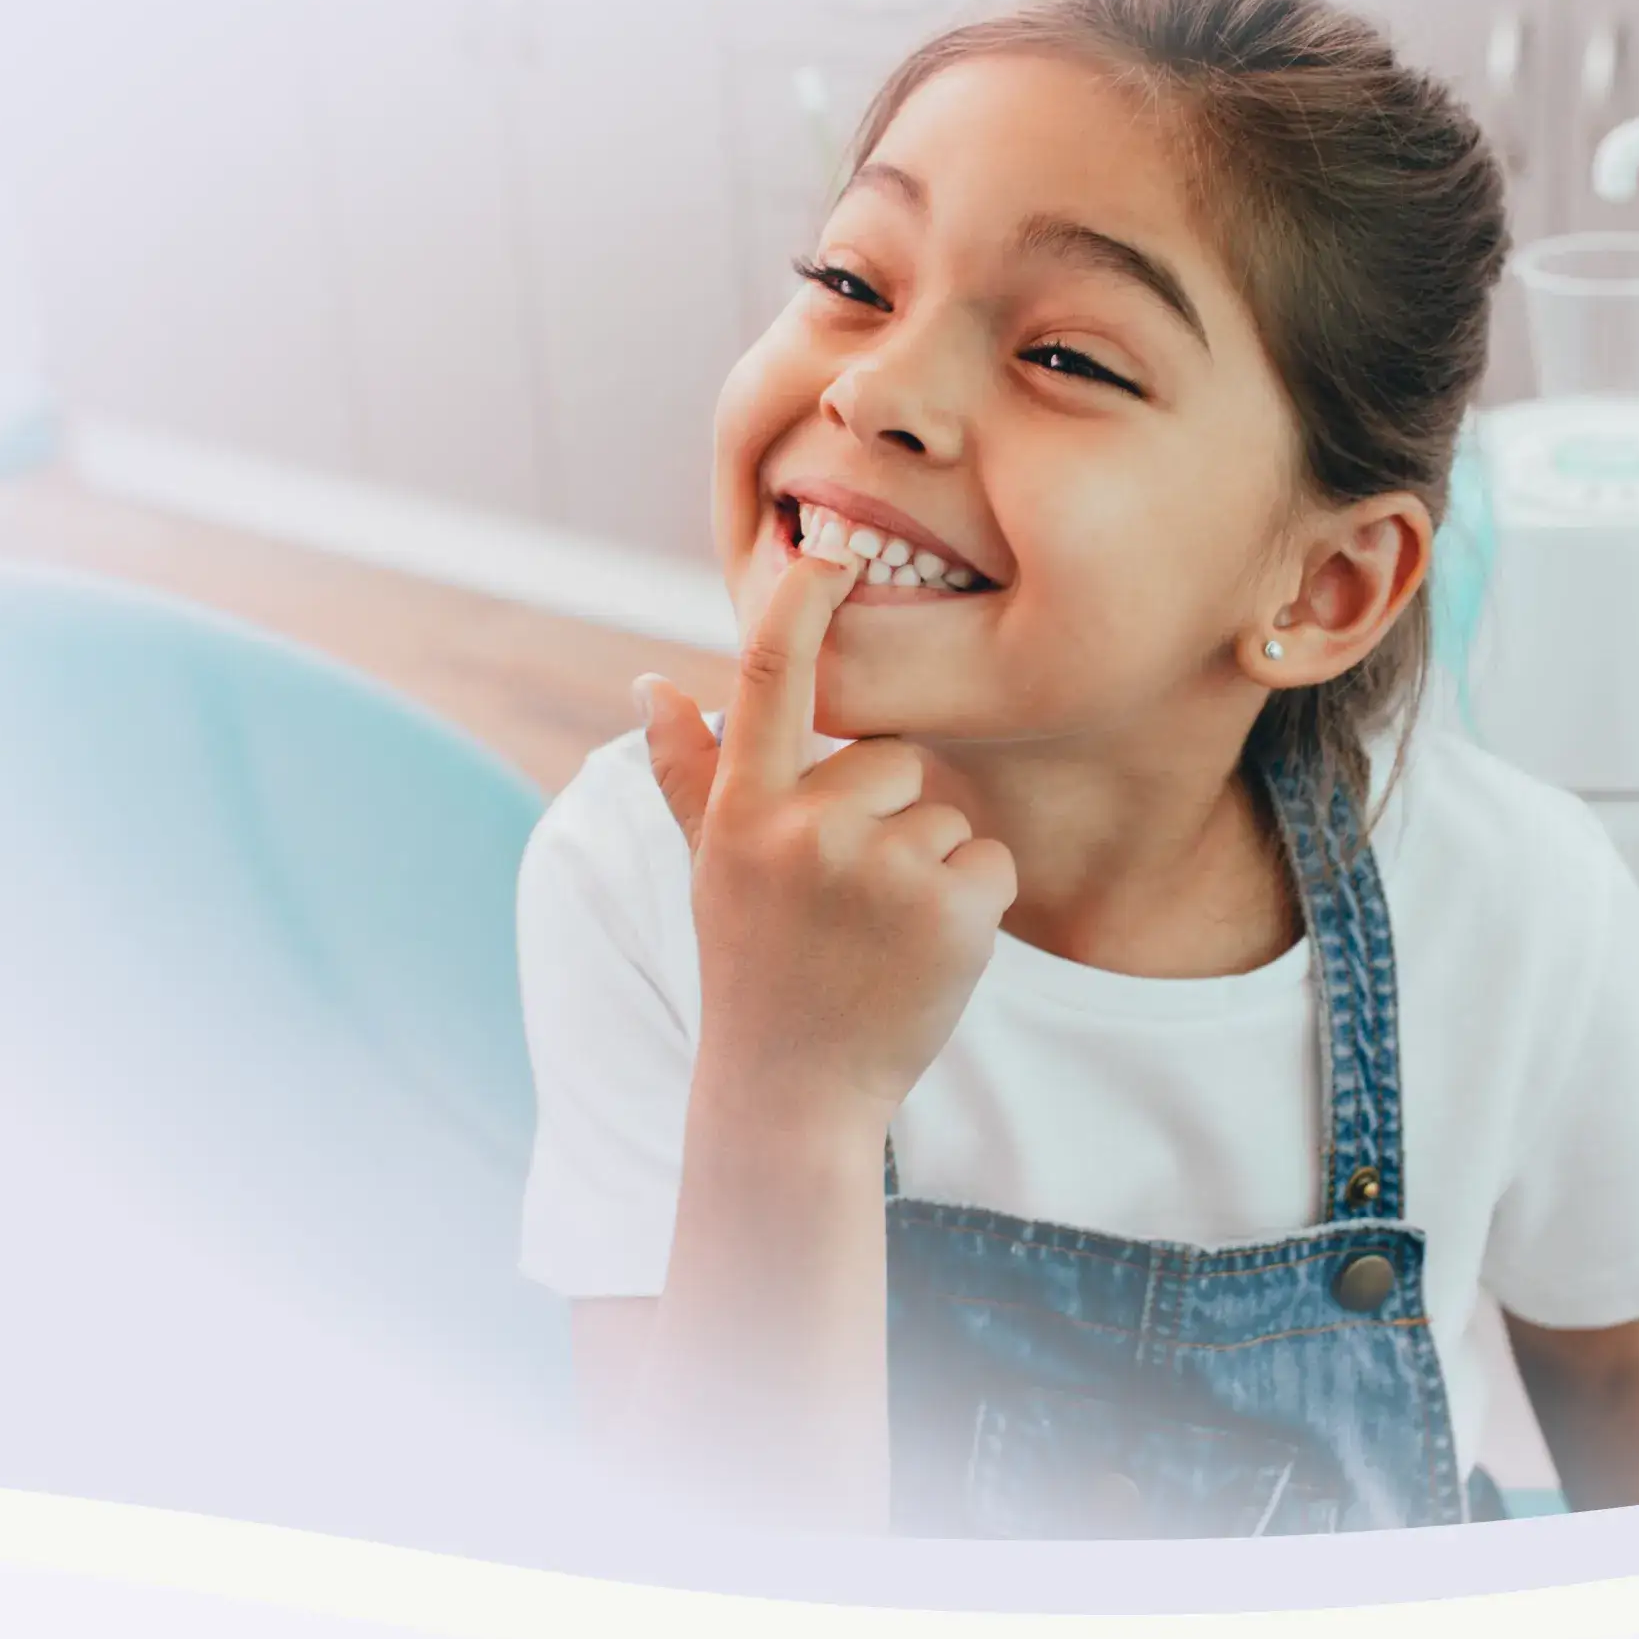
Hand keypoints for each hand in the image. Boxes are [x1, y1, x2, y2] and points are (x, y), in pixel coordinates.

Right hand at [632, 548, 1016, 1132]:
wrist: (794, 1090)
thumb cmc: (753, 965)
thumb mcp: (710, 866)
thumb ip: (687, 772)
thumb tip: (650, 684)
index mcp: (742, 808)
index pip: (768, 677)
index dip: (801, 603)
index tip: (826, 548)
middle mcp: (805, 828)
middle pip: (890, 757)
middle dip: (885, 814)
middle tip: (844, 899)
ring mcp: (879, 868)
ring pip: (943, 813)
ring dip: (928, 866)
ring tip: (878, 933)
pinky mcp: (951, 907)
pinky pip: (988, 859)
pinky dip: (972, 904)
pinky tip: (922, 952)